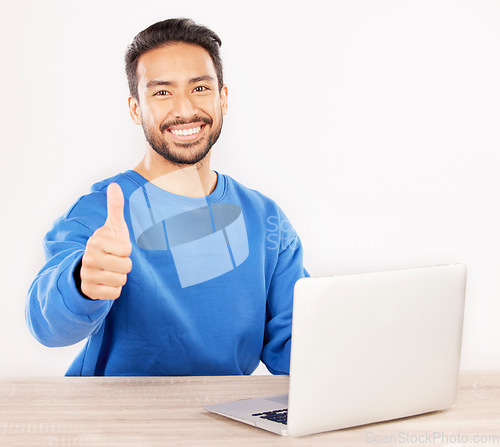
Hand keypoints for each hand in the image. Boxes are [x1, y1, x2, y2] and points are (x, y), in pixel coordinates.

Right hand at [80, 183, 132, 299]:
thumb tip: (115, 185)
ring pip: (121, 281)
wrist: (91, 267)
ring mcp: (87, 275)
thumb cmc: (108, 245)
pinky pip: (115, 294)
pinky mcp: (89, 291)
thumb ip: (115, 207)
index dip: (126, 250)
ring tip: (111, 270)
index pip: (127, 249)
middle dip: (125, 265)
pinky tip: (107, 282)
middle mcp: (89, 258)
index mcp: (96, 241)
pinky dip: (115, 290)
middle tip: (115, 260)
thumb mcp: (113, 226)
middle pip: (126, 266)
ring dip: (120, 277)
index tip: (117, 248)